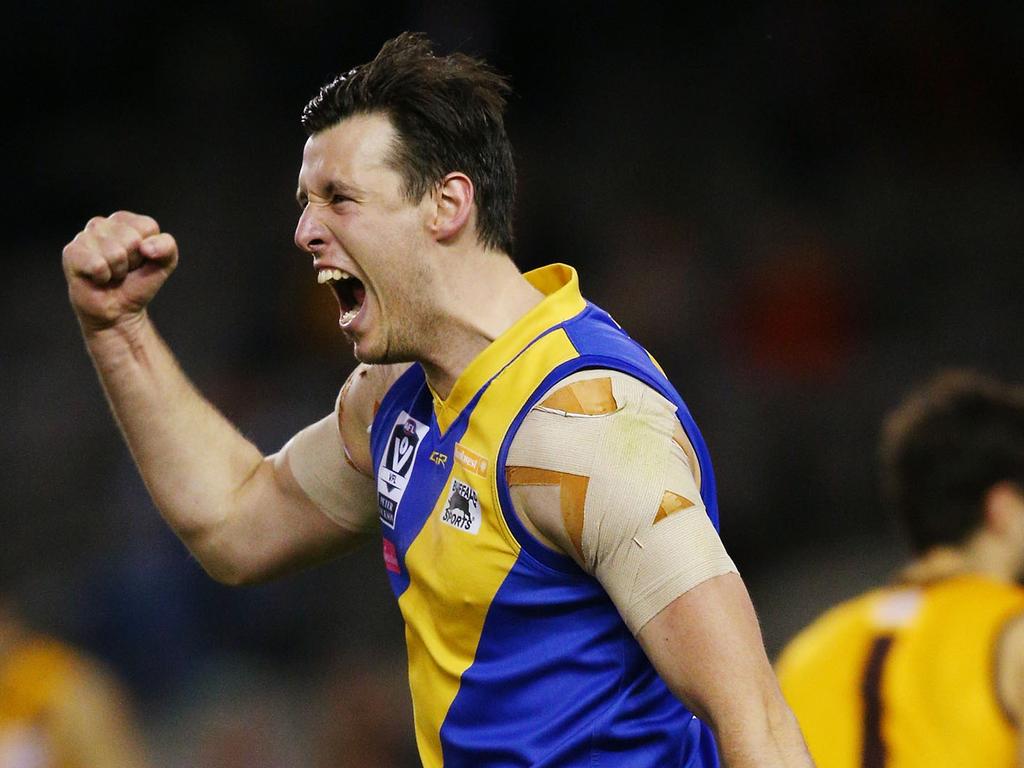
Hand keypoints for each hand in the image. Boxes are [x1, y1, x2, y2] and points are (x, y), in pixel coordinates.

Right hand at [62, 211, 177, 331]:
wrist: (119, 311)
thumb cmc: (138, 283)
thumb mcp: (164, 263)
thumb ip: (167, 246)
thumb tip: (146, 247)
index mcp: (125, 221)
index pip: (147, 227)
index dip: (150, 250)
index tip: (140, 260)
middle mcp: (102, 224)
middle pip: (132, 239)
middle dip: (133, 262)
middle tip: (124, 271)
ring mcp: (84, 236)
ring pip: (115, 253)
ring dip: (118, 271)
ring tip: (111, 275)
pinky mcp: (71, 252)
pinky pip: (97, 264)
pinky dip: (103, 277)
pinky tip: (98, 278)